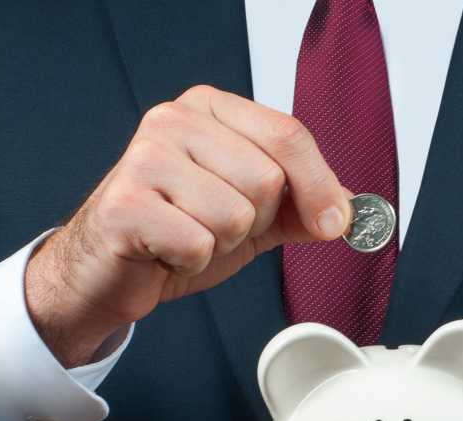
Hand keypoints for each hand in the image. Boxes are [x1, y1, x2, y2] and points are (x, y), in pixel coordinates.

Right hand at [25, 85, 352, 366]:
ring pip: (235, 215)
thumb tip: (352, 210)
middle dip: (254, 222)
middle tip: (215, 226)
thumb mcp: (253, 215)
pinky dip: (191, 262)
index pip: (288, 135)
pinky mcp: (125, 204)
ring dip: (220, 244)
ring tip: (187, 237)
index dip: (320, 186)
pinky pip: (198, 244)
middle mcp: (173, 120)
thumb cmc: (176, 232)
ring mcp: (144, 158)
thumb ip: (302, 206)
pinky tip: (166, 253)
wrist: (110, 271)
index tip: (334, 223)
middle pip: (266, 180)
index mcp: (209, 108)